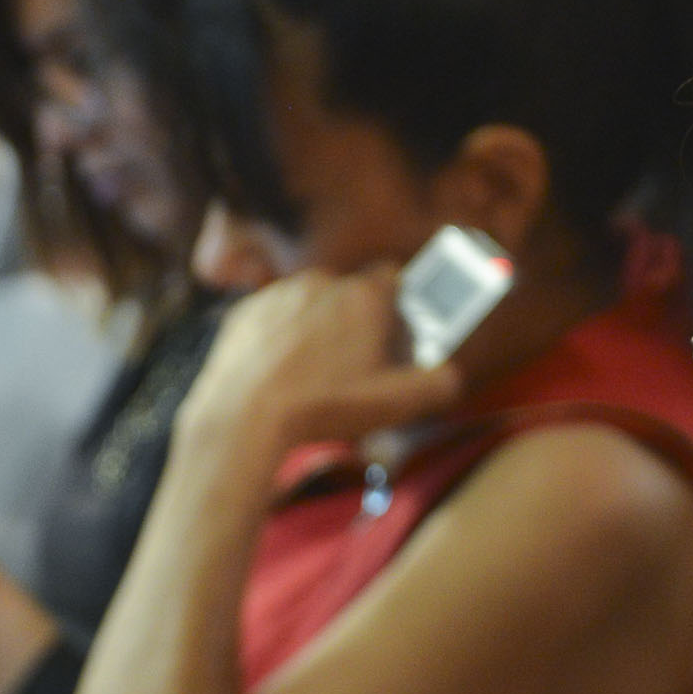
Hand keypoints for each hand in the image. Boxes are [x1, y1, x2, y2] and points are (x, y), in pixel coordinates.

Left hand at [179, 265, 462, 452]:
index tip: (393, 337)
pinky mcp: (246, 310)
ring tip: (312, 376)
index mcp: (364, 296)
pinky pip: (274, 317)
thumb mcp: (395, 404)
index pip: (394, 279)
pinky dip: (280, 338)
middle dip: (357, 324)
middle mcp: (322, 282)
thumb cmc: (323, 407)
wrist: (244, 414)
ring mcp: (280, 293)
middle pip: (352, 295)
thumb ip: (438, 385)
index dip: (398, 309)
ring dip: (317, 330)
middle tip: (353, 368)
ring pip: (311, 305)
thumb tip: (448, 375)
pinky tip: (280, 373)